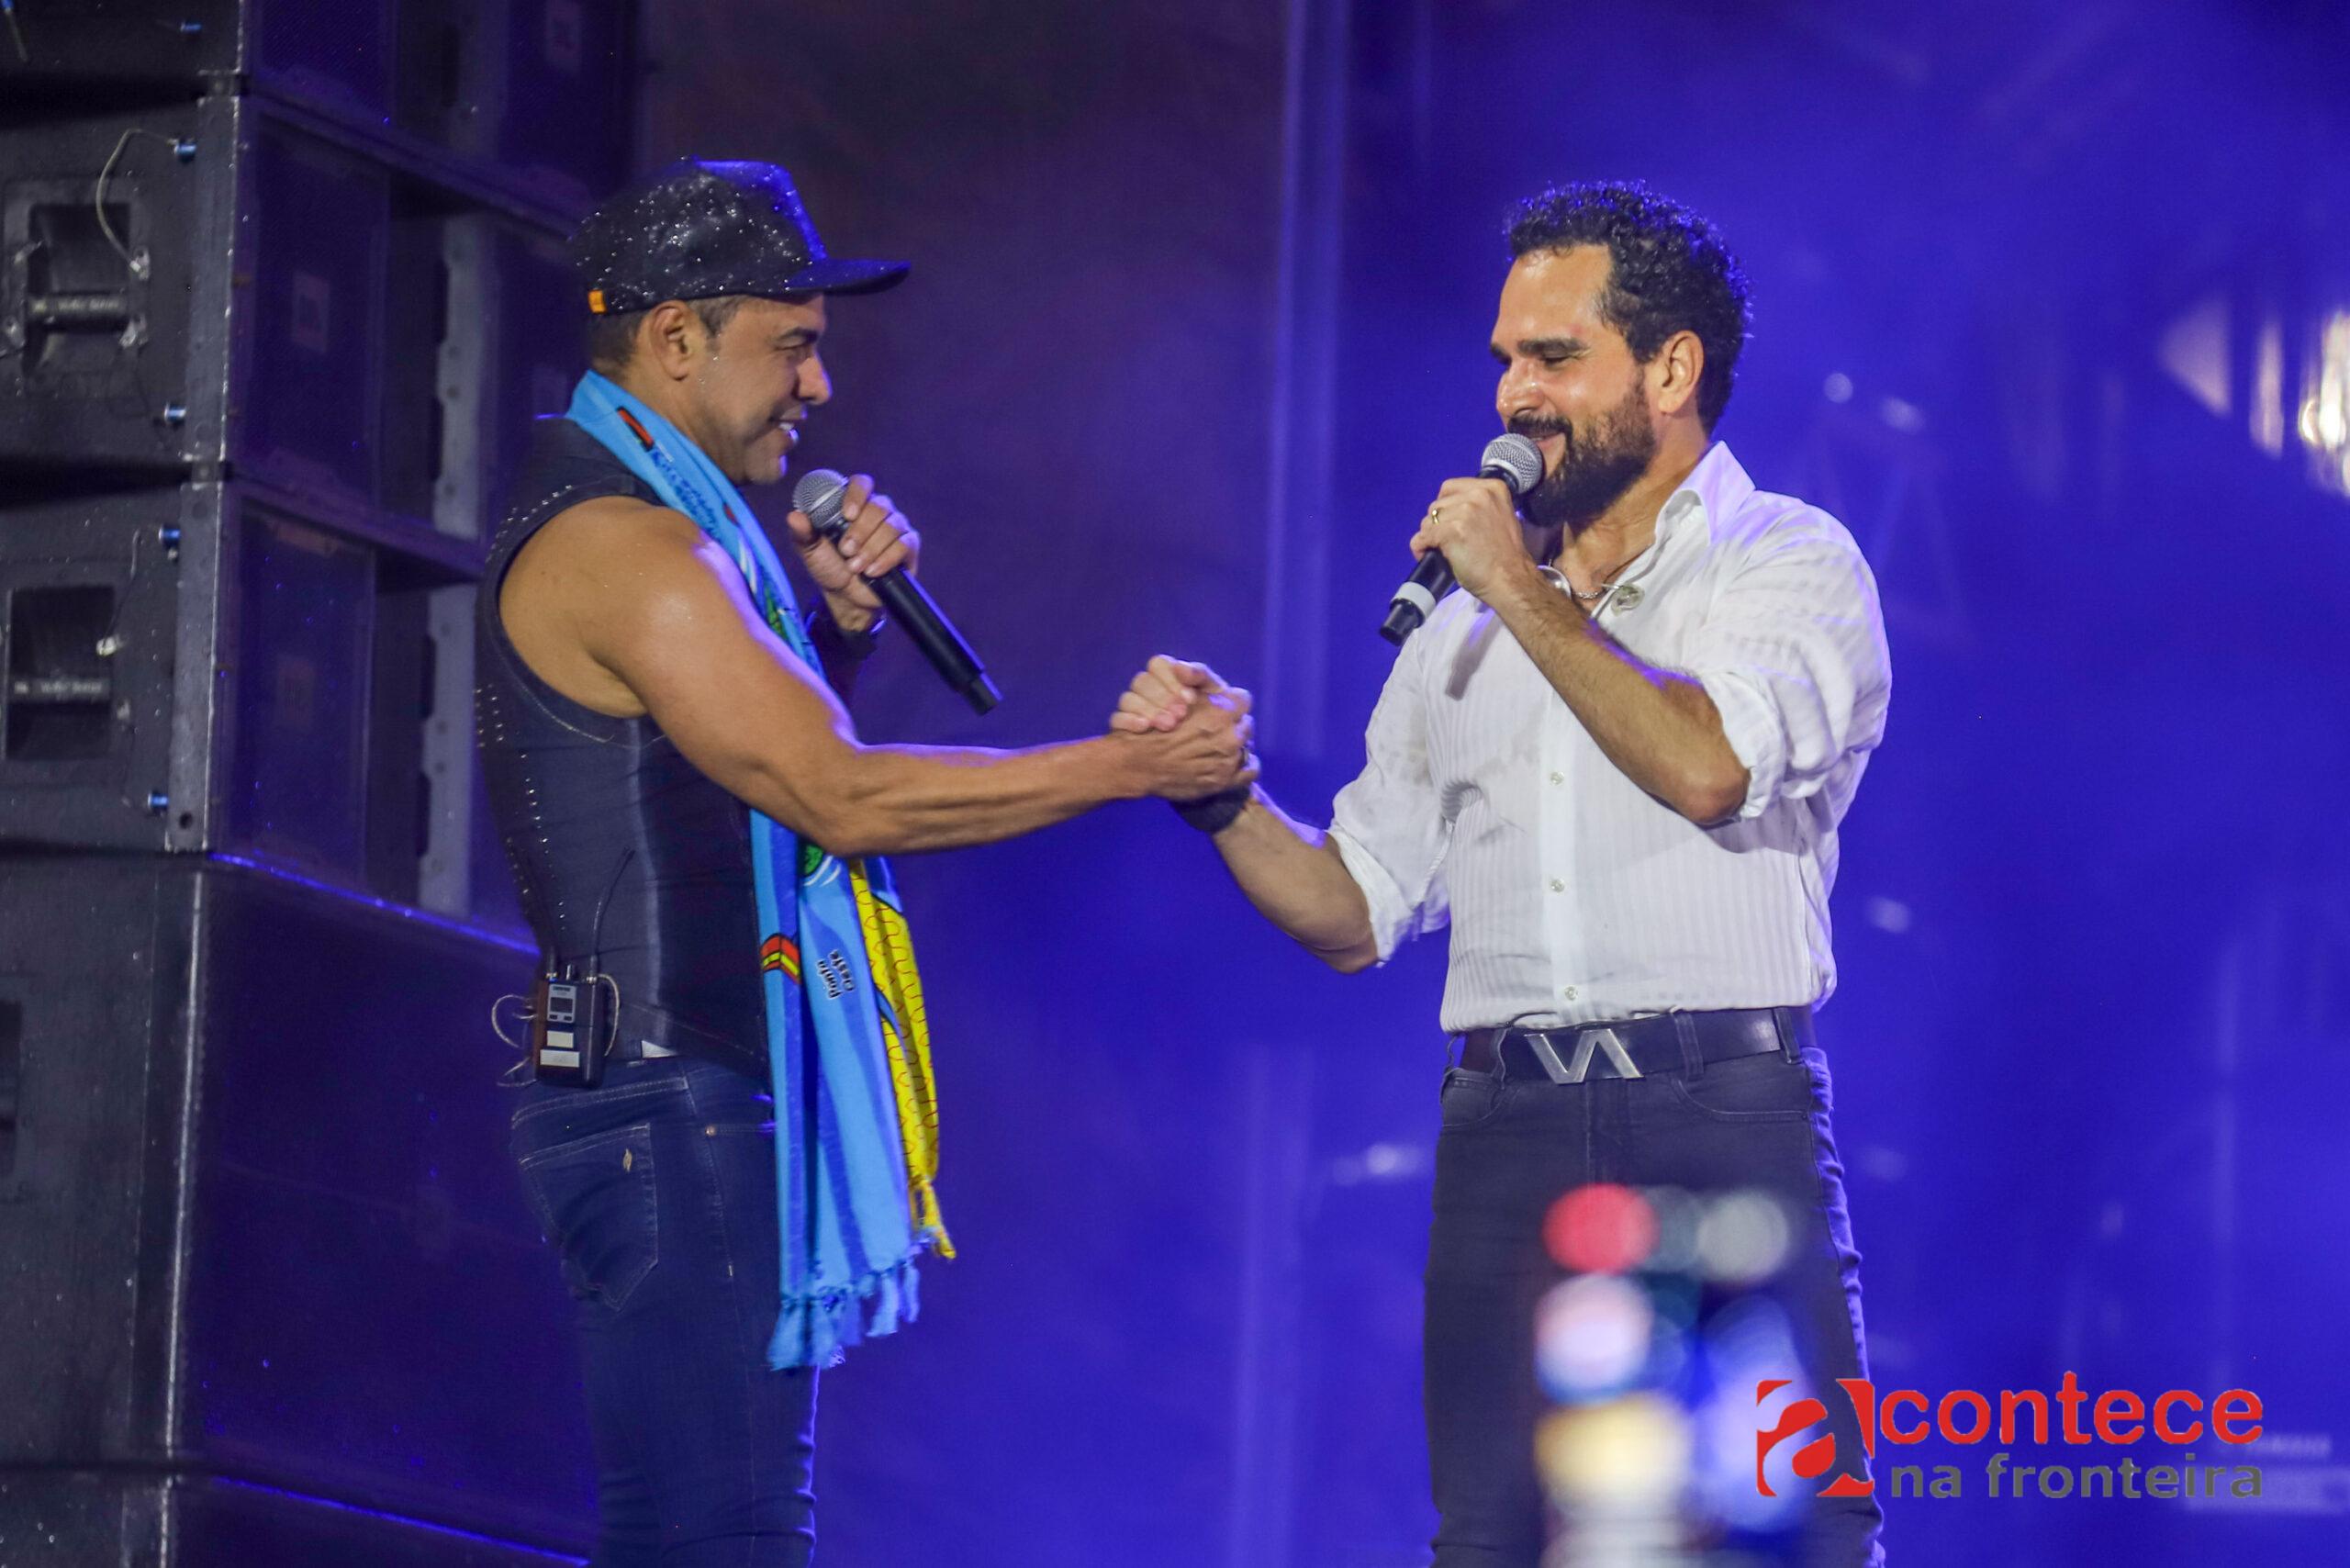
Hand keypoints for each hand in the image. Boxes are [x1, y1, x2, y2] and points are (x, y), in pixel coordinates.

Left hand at [783, 473, 919, 627]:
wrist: (845, 596)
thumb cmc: (828, 566)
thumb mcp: (810, 550)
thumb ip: (803, 533)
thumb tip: (794, 516)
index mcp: (855, 504)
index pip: (862, 483)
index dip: (856, 495)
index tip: (847, 515)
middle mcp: (879, 511)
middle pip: (879, 506)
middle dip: (861, 531)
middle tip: (845, 551)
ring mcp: (896, 527)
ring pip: (892, 526)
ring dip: (871, 548)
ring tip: (855, 566)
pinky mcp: (908, 547)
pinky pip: (904, 545)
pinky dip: (886, 559)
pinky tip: (872, 571)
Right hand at [1108, 655, 1227, 733]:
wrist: (1207, 752)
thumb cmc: (1214, 720)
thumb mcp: (1216, 696)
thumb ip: (1201, 676)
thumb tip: (1180, 667)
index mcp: (1168, 676)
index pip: (1158, 665)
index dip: (1170, 679)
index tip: (1190, 699)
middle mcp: (1149, 689)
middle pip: (1142, 681)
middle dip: (1162, 697)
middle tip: (1180, 716)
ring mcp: (1134, 708)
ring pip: (1127, 698)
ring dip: (1148, 709)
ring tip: (1167, 726)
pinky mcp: (1124, 728)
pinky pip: (1116, 719)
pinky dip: (1129, 721)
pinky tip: (1144, 727)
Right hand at [1120, 681, 1257, 799]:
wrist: (1139, 764)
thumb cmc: (1154, 726)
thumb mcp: (1176, 693)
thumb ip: (1199, 680)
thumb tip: (1219, 684)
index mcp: (1220, 711)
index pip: (1243, 699)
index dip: (1230, 701)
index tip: (1220, 707)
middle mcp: (1230, 735)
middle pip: (1246, 723)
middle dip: (1233, 724)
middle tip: (1215, 729)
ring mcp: (1229, 760)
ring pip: (1247, 745)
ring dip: (1235, 744)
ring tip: (1217, 747)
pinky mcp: (1225, 781)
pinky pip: (1252, 769)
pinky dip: (1245, 766)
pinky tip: (1230, 763)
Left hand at [1408, 476, 1538, 604]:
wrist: (1511, 578)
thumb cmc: (1506, 555)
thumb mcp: (1499, 517)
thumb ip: (1478, 507)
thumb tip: (1451, 511)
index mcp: (1492, 488)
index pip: (1450, 487)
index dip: (1445, 506)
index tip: (1448, 521)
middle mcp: (1479, 494)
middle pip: (1437, 504)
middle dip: (1436, 522)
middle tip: (1444, 540)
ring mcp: (1465, 511)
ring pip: (1428, 520)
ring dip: (1428, 536)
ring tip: (1438, 550)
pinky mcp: (1452, 530)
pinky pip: (1423, 537)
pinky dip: (1420, 547)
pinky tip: (1427, 555)